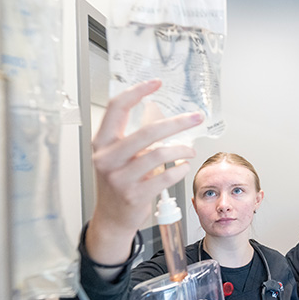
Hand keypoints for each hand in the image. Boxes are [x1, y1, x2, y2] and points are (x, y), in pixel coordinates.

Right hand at [85, 80, 202, 265]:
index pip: (117, 107)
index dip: (137, 91)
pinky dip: (180, 169)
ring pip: (159, 154)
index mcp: (102, 142)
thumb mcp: (120, 155)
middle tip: (196, 117)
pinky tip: (184, 166)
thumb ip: (136, 136)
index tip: (156, 83)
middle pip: (147, 131)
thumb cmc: (119, 181)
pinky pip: (165, 176)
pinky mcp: (134, 195)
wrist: (112, 217)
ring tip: (190, 150)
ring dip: (182, 150)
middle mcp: (107, 158)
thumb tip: (162, 113)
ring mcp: (119, 178)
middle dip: (177, 122)